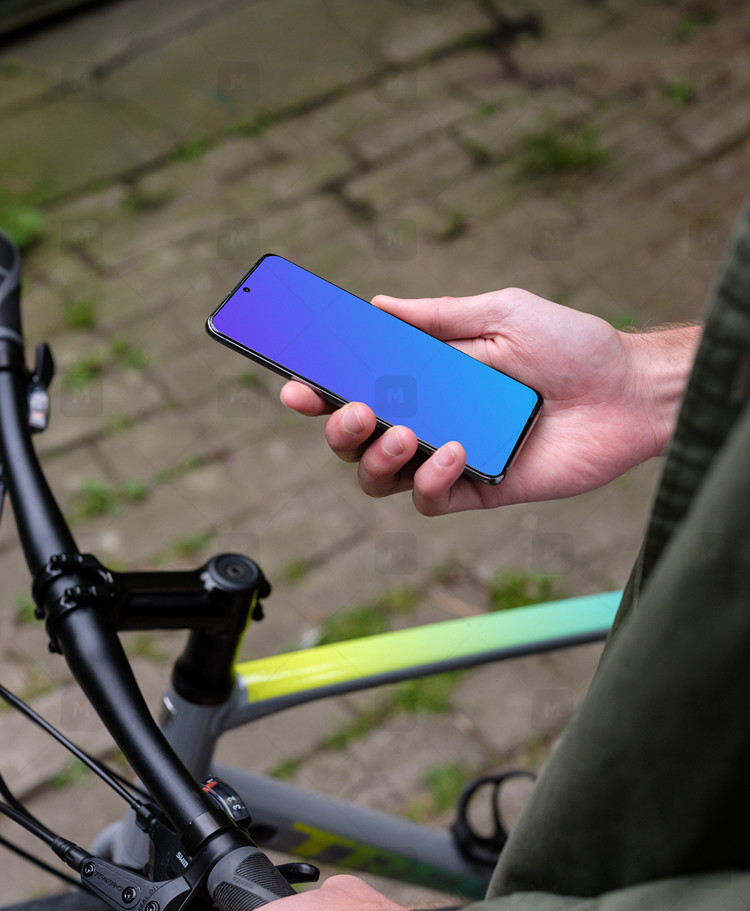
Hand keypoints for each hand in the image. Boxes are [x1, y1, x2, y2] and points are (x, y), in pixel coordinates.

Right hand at [281, 290, 697, 515]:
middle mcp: (429, 419)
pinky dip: (430, 479)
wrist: (628, 391)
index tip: (293, 385)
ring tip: (404, 433)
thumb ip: (436, 316)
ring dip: (377, 457)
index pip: (356, 387)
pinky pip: (431, 499)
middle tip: (353, 409)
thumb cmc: (570, 346)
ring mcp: (450, 457)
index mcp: (425, 377)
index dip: (317, 391)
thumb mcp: (500, 313)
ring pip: (381, 477)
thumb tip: (375, 306)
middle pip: (355, 439)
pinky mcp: (478, 489)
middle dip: (339, 429)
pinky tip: (455, 451)